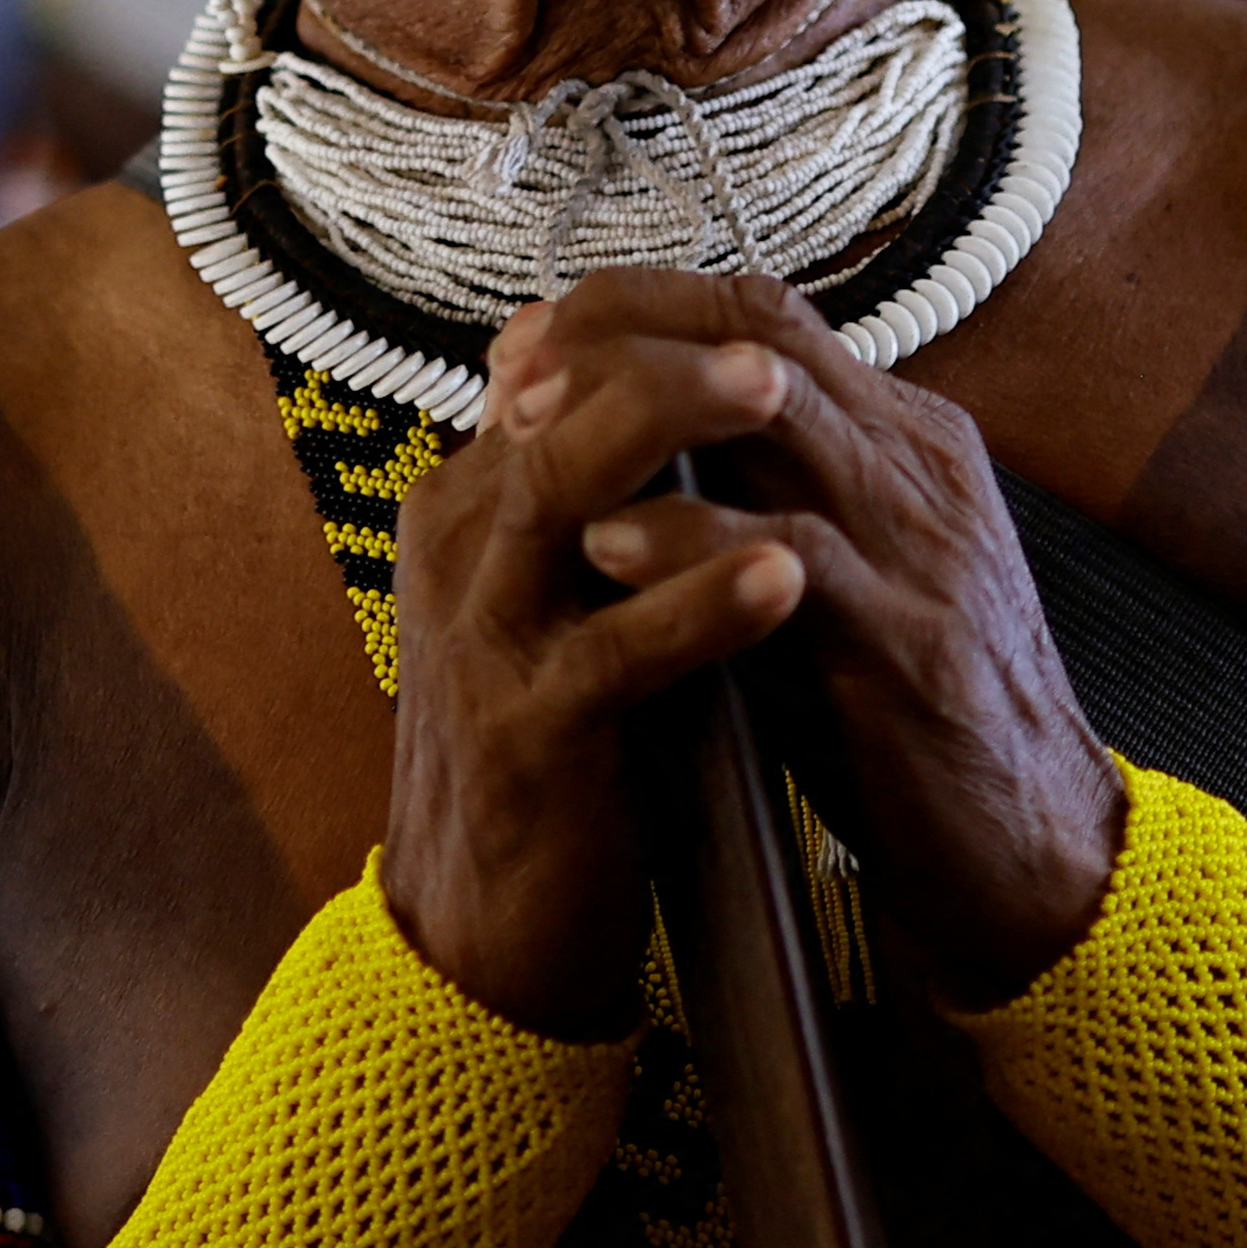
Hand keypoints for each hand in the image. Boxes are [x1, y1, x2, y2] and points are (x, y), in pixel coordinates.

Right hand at [377, 290, 820, 1038]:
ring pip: (559, 491)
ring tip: (781, 396)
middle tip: (777, 339)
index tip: (764, 309)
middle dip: (669, 357)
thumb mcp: (572, 603)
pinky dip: (699, 603)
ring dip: (673, 432)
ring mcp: (484, 637)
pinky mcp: (524, 734)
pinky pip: (610, 649)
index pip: (559, 375)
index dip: (660, 331)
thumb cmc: (563, 752)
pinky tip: (784, 574)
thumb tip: (694, 383)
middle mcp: (463, 549)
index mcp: (476, 506)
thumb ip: (611, 502)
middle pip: (554, 405)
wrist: (488, 938)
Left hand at [521, 273, 1123, 1002]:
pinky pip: (794, 553)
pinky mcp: (910, 640)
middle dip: (622, 337)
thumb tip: (616, 458)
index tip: (536, 338)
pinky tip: (607, 547)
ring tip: (534, 437)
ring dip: (636, 413)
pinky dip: (690, 539)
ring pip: (775, 411)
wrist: (1040, 850)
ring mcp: (922, 544)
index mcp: (905, 440)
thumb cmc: (911, 721)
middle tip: (515, 371)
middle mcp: (918, 465)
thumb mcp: (833, 585)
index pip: (763, 314)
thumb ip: (754, 509)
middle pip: (758, 335)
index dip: (638, 309)